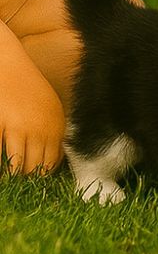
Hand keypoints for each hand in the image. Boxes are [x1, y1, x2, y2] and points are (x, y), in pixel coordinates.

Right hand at [0, 55, 64, 175]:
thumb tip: (49, 163)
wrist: (9, 66)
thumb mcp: (48, 109)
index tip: (33, 185)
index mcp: (56, 126)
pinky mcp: (2, 127)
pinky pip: (3, 157)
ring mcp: (21, 129)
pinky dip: (1, 169)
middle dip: (27, 180)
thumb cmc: (27, 89)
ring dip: (13, 177)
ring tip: (9, 183)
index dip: (40, 176)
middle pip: (36, 169)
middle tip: (19, 187)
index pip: (52, 163)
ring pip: (19, 168)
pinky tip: (1, 172)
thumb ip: (50, 133)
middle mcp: (42, 129)